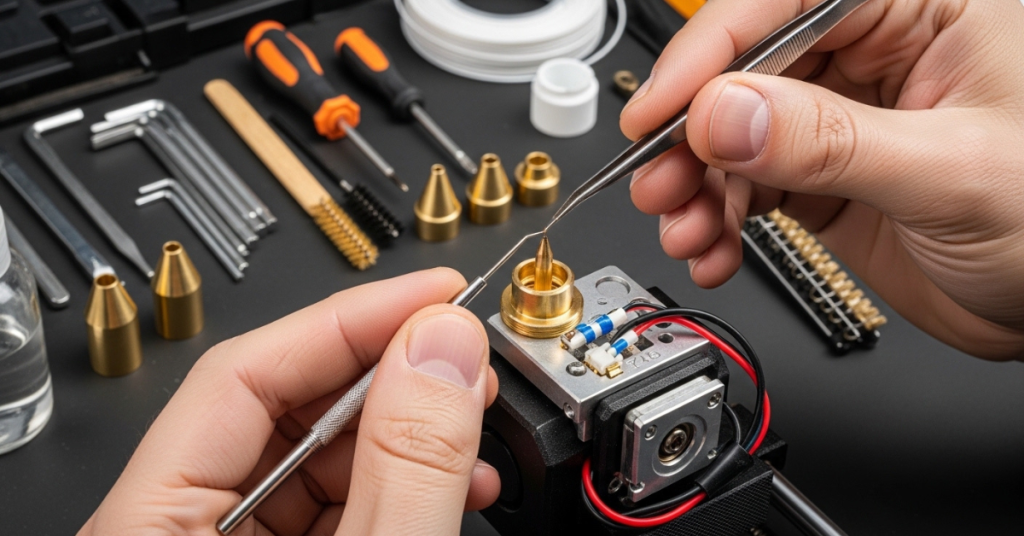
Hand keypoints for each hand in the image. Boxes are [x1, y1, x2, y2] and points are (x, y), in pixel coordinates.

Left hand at [78, 268, 500, 534]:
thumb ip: (405, 465)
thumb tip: (440, 348)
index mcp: (151, 533)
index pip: (240, 374)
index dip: (349, 318)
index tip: (434, 293)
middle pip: (284, 408)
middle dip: (392, 374)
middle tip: (463, 354)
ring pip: (320, 458)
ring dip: (411, 432)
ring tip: (471, 423)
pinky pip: (338, 504)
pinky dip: (403, 482)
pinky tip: (454, 477)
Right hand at [621, 0, 1023, 359]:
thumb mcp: (950, 171)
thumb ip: (830, 141)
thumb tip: (726, 112)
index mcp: (923, 11)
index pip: (789, 4)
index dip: (712, 53)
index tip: (661, 108)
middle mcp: (877, 56)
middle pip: (747, 73)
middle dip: (693, 134)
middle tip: (660, 180)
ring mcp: (845, 120)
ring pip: (737, 135)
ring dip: (698, 185)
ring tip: (685, 227)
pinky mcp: (827, 177)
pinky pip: (751, 186)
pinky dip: (720, 220)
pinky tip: (713, 246)